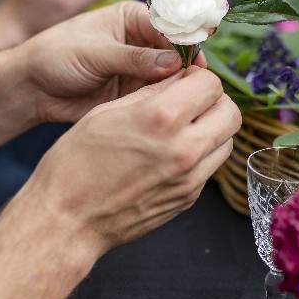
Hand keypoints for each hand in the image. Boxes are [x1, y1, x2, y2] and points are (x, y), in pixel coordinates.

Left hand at [16, 0, 205, 123]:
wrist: (31, 88)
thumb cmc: (55, 56)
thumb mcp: (95, 53)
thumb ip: (134, 58)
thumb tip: (174, 62)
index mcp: (132, 18)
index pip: (169, 25)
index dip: (185, 41)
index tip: (197, 58)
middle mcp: (141, 41)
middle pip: (176, 51)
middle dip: (187, 66)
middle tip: (198, 83)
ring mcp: (139, 68)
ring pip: (171, 76)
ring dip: (178, 86)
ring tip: (185, 99)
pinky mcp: (134, 92)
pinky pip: (158, 96)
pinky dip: (165, 102)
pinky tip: (170, 111)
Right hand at [23, 67, 241, 254]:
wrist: (67, 220)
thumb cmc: (75, 164)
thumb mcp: (107, 112)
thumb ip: (151, 93)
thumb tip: (179, 79)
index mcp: (161, 119)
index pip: (210, 84)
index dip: (198, 78)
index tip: (184, 81)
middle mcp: (184, 149)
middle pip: (231, 112)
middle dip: (214, 101)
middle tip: (191, 102)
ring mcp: (190, 179)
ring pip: (227, 141)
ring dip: (212, 129)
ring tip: (183, 129)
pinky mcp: (188, 199)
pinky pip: (210, 167)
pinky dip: (200, 154)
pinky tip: (172, 154)